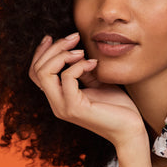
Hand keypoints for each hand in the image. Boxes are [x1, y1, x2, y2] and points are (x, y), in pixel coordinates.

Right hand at [29, 33, 145, 146]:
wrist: (130, 129)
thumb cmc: (117, 107)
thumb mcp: (97, 83)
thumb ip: (83, 72)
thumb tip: (76, 53)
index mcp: (59, 98)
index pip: (36, 73)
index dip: (41, 53)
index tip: (53, 37)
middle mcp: (57, 104)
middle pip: (38, 69)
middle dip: (54, 48)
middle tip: (74, 37)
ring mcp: (63, 107)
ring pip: (45, 72)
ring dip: (62, 54)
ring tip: (82, 51)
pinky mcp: (75, 108)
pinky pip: (67, 77)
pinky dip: (79, 65)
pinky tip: (93, 64)